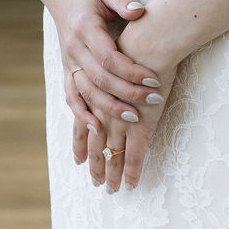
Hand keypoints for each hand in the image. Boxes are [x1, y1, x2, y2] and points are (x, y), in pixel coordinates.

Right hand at [44, 0, 173, 192]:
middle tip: (154, 101)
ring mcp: (68, 60)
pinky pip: (71, 95)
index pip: (109, 58)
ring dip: (108, 109)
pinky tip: (95, 128)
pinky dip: (81, 114)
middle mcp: (73, 47)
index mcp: (85, 28)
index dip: (131, 71)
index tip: (155, 79)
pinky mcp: (66, 68)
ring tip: (134, 119)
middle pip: (100, 79)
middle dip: (128, 94)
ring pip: (86, 92)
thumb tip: (140, 12)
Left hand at [90, 14, 179, 192]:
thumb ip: (108, 61)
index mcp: (94, 91)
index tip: (78, 160)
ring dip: (112, 173)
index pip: (83, 123)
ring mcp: (120, 118)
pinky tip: (133, 184)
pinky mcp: (140, 123)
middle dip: (96, 165)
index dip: (81, 142)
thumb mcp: (111, 50)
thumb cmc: (135, 38)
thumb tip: (104, 67)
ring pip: (112, 153)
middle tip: (97, 183)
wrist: (151, 38)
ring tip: (112, 190)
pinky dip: (133, 171)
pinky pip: (135, 155)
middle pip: (96, 143)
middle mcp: (103, 109)